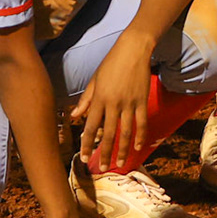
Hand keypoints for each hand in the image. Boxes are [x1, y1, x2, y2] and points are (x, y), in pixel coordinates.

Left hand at [70, 39, 153, 173]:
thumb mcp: (94, 80)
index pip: (91, 127)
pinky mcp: (142, 100)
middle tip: (101, 168)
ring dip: (123, 150)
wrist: (133, 49)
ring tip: (120, 164)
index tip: (84, 158)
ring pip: (125, 132)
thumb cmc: (111, 62)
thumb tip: (74, 116)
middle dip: (104, 153)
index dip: (87, 144)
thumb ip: (85, 99)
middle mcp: (113, 103)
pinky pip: (141, 122)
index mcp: (99, 98)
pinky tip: (138, 147)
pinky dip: (140, 136)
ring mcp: (129, 103)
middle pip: (108, 134)